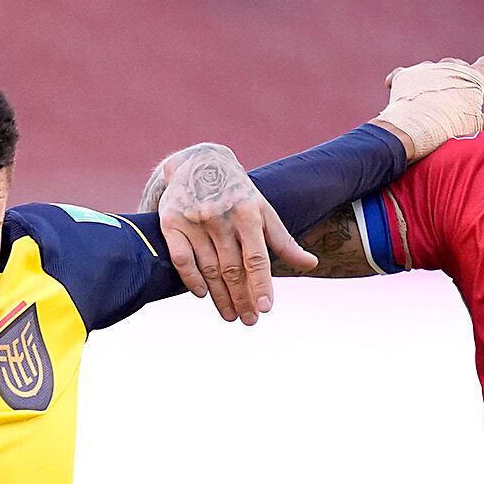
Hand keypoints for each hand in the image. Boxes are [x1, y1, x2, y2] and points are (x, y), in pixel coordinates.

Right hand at [146, 143, 318, 324]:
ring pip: (209, 268)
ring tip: (230, 316)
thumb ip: (284, 241)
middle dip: (242, 298)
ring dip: (220, 296)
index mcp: (248, 213)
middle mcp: (221, 217)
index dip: (261, 284)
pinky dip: (191, 279)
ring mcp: (194, 220)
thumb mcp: (264, 210)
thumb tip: (311, 264)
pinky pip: (181, 258)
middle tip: (249, 320)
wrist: (199, 162)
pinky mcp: (171, 222)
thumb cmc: (238, 193)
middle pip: (233, 268)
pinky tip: (202, 295)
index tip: (265, 308)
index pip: (256, 257)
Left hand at [373, 54, 483, 164]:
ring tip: (432, 98)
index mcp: (473, 76)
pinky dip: (404, 82)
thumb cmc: (450, 132)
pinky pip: (404, 74)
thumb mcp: (481, 126)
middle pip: (458, 65)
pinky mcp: (404, 76)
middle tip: (456, 96)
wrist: (412, 131)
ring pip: (433, 69)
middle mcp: (450, 67)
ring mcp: (426, 70)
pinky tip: (398, 89)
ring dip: (434, 79)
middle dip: (458, 76)